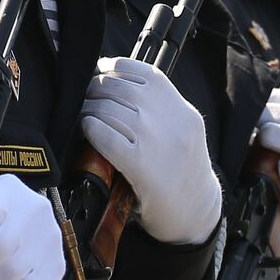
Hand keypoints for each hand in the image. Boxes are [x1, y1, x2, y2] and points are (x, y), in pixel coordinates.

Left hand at [79, 57, 221, 244]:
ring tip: (84, 116)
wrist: (196, 210)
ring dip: (88, 109)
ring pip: (108, 109)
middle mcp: (170, 119)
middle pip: (119, 88)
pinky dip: (91, 129)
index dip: (112, 68)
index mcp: (180, 107)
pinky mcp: (139, 165)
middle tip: (85, 98)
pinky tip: (88, 130)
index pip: (140, 71)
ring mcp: (155, 141)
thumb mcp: (182, 128)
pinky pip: (105, 136)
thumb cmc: (181, 169)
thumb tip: (114, 79)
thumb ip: (158, 105)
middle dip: (95, 89)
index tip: (100, 74)